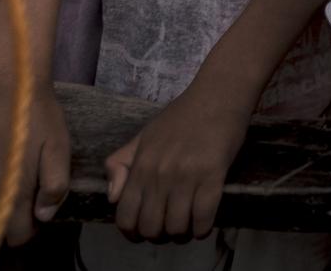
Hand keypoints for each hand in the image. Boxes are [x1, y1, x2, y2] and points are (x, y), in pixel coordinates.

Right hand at [0, 81, 70, 246]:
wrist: (7, 90)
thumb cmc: (37, 118)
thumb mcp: (59, 149)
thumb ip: (55, 187)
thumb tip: (42, 218)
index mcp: (11, 189)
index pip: (15, 237)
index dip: (27, 230)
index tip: (31, 215)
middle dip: (4, 230)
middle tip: (13, 210)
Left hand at [103, 81, 251, 242]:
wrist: (218, 94)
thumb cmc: (182, 115)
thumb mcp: (144, 136)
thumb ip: (120, 164)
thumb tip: (112, 198)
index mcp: (141, 165)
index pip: (126, 216)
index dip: (132, 233)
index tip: (143, 233)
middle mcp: (160, 173)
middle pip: (151, 228)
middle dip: (159, 236)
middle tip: (169, 228)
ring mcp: (187, 175)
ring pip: (177, 227)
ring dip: (182, 234)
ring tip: (187, 225)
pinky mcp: (214, 175)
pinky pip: (203, 218)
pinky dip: (202, 228)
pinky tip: (203, 223)